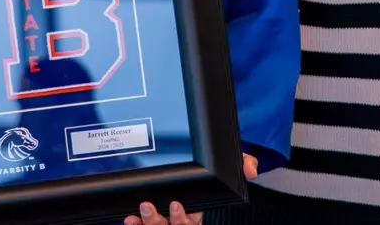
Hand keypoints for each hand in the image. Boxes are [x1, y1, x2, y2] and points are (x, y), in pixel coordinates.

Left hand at [123, 154, 256, 224]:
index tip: (176, 205)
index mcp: (196, 210)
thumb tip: (250, 169)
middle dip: (160, 221)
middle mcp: (180, 217)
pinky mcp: (149, 218)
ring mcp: (164, 219)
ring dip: (147, 222)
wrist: (188, 160)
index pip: (191, 220)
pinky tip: (129, 218)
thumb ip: (242, 161)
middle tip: (150, 206)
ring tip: (140, 208)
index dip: (182, 217)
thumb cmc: (210, 169)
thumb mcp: (227, 162)